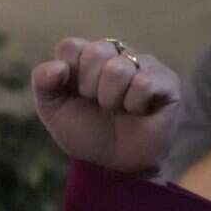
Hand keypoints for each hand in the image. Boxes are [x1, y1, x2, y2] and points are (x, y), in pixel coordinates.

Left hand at [32, 37, 180, 178]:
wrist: (114, 164)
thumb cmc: (85, 131)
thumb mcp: (52, 110)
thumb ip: (43, 83)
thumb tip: (58, 66)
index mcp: (85, 56)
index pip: (71, 46)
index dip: (67, 74)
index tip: (74, 94)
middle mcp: (115, 54)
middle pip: (95, 52)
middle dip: (89, 87)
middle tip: (99, 104)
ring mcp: (143, 65)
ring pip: (119, 68)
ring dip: (111, 99)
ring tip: (118, 109)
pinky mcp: (167, 81)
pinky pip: (144, 83)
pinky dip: (134, 104)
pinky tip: (138, 111)